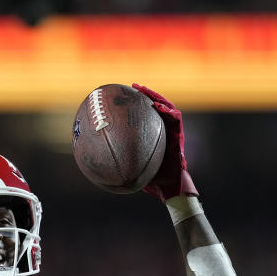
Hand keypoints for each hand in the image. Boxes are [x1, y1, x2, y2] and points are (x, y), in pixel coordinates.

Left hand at [132, 84, 197, 200]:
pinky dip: (168, 111)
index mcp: (153, 138)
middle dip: (145, 95)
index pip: (144, 118)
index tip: (122, 96)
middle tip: (133, 86)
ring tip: (145, 90)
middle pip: (155, 108)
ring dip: (156, 97)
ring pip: (166, 109)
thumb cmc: (153, 183)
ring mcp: (172, 133)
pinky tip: (158, 107)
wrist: (172, 189)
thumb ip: (121, 164)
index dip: (135, 106)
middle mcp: (163, 133)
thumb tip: (96, 166)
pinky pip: (175, 120)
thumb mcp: (132, 172)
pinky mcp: (180, 136)